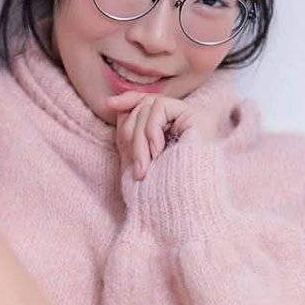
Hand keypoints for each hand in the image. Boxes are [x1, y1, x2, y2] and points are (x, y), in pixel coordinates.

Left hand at [104, 87, 222, 181]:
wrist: (182, 204)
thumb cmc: (160, 190)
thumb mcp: (137, 157)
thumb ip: (128, 131)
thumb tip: (112, 102)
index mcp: (170, 128)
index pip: (147, 101)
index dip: (129, 99)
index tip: (110, 104)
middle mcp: (181, 119)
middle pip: (144, 106)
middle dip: (130, 133)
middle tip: (137, 168)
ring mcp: (189, 116)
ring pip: (149, 106)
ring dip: (139, 138)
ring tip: (145, 166)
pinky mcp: (195, 115)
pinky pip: (161, 107)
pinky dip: (152, 130)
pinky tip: (158, 152)